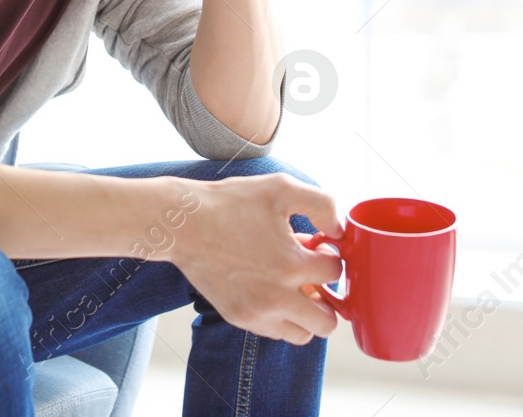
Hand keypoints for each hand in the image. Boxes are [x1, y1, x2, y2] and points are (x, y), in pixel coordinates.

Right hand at [168, 172, 344, 344]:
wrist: (184, 224)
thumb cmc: (232, 203)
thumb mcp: (281, 188)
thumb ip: (322, 204)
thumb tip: (338, 231)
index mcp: (292, 265)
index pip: (335, 273)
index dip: (329, 255)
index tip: (315, 245)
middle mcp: (277, 298)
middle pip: (327, 321)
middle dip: (327, 297)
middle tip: (311, 275)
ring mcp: (257, 313)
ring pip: (303, 334)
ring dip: (306, 313)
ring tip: (292, 285)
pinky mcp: (239, 318)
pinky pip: (276, 332)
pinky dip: (282, 317)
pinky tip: (271, 288)